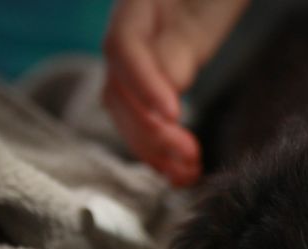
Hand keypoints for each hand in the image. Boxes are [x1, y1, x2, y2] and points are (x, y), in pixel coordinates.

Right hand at [102, 0, 248, 185]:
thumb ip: (188, 31)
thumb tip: (173, 77)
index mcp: (137, 4)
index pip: (123, 47)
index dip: (142, 85)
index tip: (172, 115)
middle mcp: (131, 35)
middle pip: (119, 90)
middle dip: (149, 131)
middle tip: (189, 155)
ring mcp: (143, 60)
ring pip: (128, 112)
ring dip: (153, 150)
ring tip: (187, 173)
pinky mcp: (164, 79)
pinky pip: (148, 118)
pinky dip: (162, 150)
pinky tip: (182, 173)